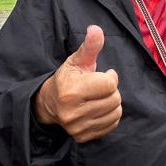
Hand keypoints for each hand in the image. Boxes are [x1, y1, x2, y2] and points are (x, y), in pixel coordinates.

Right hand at [35, 25, 121, 142]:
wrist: (50, 104)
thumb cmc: (68, 78)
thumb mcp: (77, 60)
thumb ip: (89, 46)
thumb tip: (96, 29)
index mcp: (71, 92)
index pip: (110, 84)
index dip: (110, 77)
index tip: (103, 74)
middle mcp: (73, 112)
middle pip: (114, 99)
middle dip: (111, 90)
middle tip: (100, 87)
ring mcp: (78, 127)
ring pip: (115, 113)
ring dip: (112, 103)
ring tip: (100, 97)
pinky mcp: (83, 137)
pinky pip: (111, 125)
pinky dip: (110, 116)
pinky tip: (99, 108)